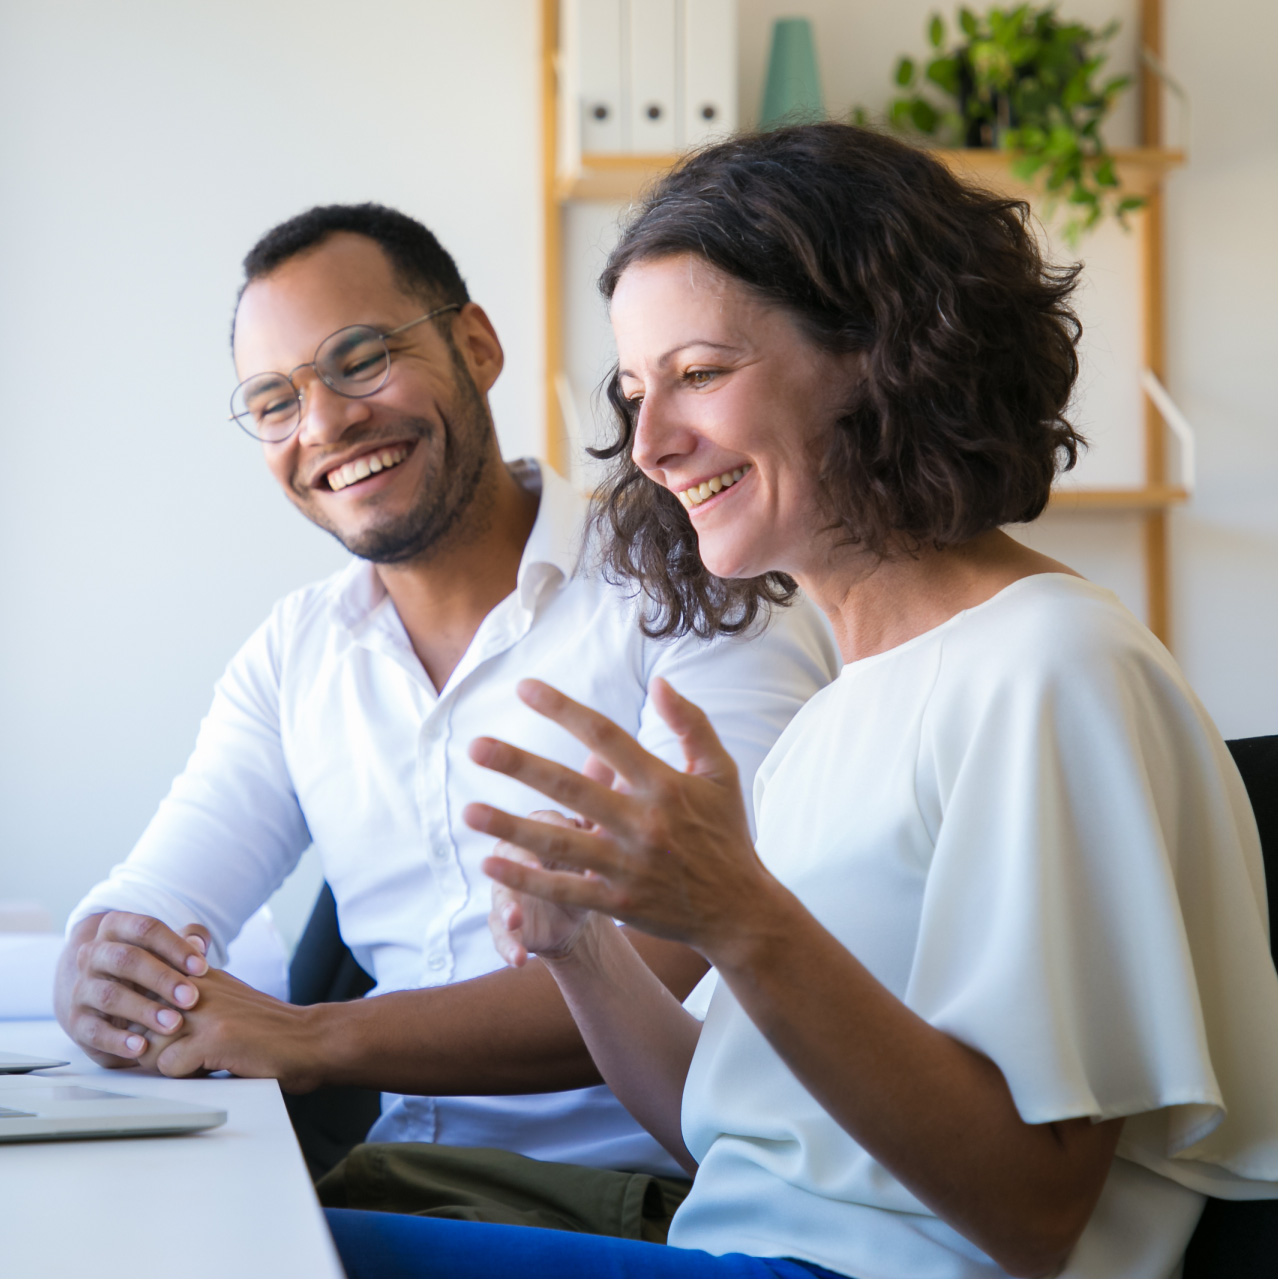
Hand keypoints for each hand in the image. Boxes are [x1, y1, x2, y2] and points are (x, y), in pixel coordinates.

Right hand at [57, 912, 210, 1066]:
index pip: (145, 929)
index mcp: (116, 928)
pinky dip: (118, 1041)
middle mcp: (93, 954)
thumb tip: (198, 944)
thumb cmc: (154, 967)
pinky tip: (142, 1048)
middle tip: (191, 998)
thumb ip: (189, 940)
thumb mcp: (170, 949)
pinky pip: (94, 1031)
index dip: (175, 946)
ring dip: (144, 1010)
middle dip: (161, 978)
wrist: (114, 1000)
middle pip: (126, 959)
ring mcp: (82, 988)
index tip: (203, 968)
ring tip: (173, 1024)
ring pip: (110, 996)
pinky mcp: (77, 1022)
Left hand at [145, 968, 322, 1091]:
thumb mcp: (224, 993)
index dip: (135, 1015)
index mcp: (197, 971)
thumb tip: (135, 1006)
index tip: (150, 1030)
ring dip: (167, 1062)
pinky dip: (185, 1076)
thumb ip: (186, 990)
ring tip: (198, 1061)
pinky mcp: (215, 1038)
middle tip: (180, 1053)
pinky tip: (212, 1068)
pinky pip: (169, 1066)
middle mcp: (198, 984)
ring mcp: (206, 1009)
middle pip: (137, 1019)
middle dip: (149, 1045)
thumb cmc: (264, 1027)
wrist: (309, 1041)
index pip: (138, 987)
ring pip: (148, 1044)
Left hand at [467, 678, 773, 959]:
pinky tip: (490, 863)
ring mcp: (628, 865)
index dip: (563, 710)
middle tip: (476, 746)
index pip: (606, 737)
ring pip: (559, 842)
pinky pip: (564, 889)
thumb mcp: (721, 772)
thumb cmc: (726, 834)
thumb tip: (660, 683)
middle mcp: (643, 823)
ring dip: (510, 827)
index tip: (524, 688)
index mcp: (665, 784)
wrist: (739, 910)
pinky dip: (526, 878)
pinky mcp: (618, 902)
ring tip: (468, 810)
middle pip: (571, 788)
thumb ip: (692, 723)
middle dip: (520, 766)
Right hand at [489, 811, 600, 966]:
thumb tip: (606, 815)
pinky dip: (508, 947)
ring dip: (507, 908)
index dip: (547, 827)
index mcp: (541, 835)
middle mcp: (516, 859)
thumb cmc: (587, 874)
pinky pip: (501, 936)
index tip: (566, 836)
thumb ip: (597, 835)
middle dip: (517, 861)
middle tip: (533, 869)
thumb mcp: (596, 855)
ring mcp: (507, 893)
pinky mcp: (503, 925)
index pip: (539, 821)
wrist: (576, 916)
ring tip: (515, 920)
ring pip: (500, 896)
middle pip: (508, 853)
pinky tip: (518, 959)